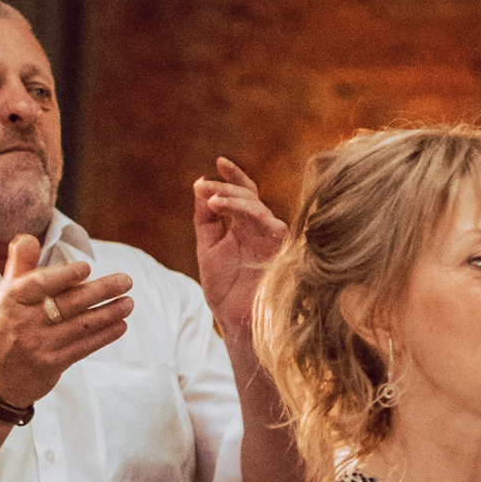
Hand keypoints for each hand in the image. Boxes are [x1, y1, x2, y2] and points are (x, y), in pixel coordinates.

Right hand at [0, 235, 134, 405]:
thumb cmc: (8, 327)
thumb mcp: (6, 295)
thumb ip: (20, 265)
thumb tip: (28, 236)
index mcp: (11, 299)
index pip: (38, 284)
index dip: (63, 276)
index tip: (86, 268)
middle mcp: (23, 321)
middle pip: (67, 303)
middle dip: (100, 291)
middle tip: (126, 281)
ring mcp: (38, 344)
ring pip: (80, 325)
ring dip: (109, 313)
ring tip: (129, 302)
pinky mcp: (52, 364)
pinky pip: (83, 347)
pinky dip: (104, 335)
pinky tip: (121, 325)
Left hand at [193, 157, 286, 339]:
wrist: (237, 320)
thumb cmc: (225, 289)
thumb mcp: (208, 247)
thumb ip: (205, 218)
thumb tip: (200, 185)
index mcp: (245, 228)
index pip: (245, 194)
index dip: (234, 177)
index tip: (219, 162)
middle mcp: (260, 230)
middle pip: (249, 196)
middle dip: (226, 188)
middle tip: (205, 188)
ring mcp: (271, 239)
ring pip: (257, 206)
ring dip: (233, 198)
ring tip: (211, 199)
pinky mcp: (280, 250)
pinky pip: (268, 222)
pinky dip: (246, 211)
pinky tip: (223, 207)